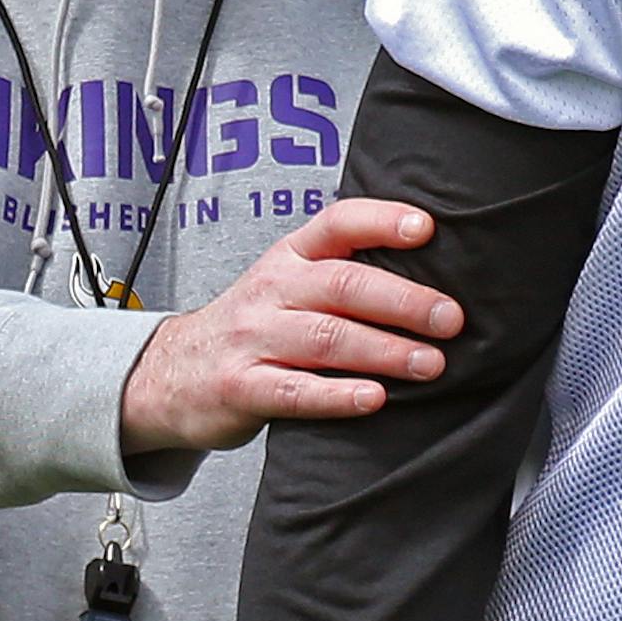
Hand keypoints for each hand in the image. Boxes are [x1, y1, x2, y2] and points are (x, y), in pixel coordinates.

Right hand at [119, 199, 459, 454]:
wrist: (170, 374)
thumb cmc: (255, 325)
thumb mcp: (288, 283)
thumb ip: (344, 273)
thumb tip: (436, 279)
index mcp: (290, 256)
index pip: (338, 223)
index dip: (382, 221)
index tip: (427, 229)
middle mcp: (272, 289)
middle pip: (343, 285)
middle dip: (404, 301)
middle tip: (451, 318)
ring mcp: (253, 338)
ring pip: (326, 339)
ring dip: (385, 351)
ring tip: (432, 363)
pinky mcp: (241, 387)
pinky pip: (294, 391)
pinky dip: (337, 395)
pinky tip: (375, 399)